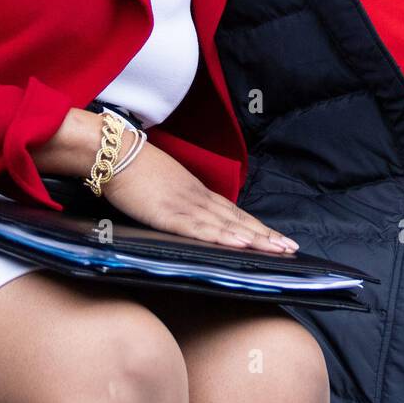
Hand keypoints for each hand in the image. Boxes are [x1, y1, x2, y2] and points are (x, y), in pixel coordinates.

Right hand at [101, 139, 300, 254]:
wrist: (112, 152)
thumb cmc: (132, 169)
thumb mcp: (162, 186)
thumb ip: (177, 200)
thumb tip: (183, 214)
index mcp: (196, 192)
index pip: (234, 212)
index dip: (256, 226)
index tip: (277, 237)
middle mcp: (198, 198)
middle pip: (238, 219)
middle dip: (265, 235)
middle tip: (290, 247)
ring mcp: (185, 205)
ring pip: (227, 226)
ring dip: (255, 239)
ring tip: (278, 250)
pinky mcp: (169, 214)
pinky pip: (200, 229)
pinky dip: (223, 238)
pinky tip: (241, 245)